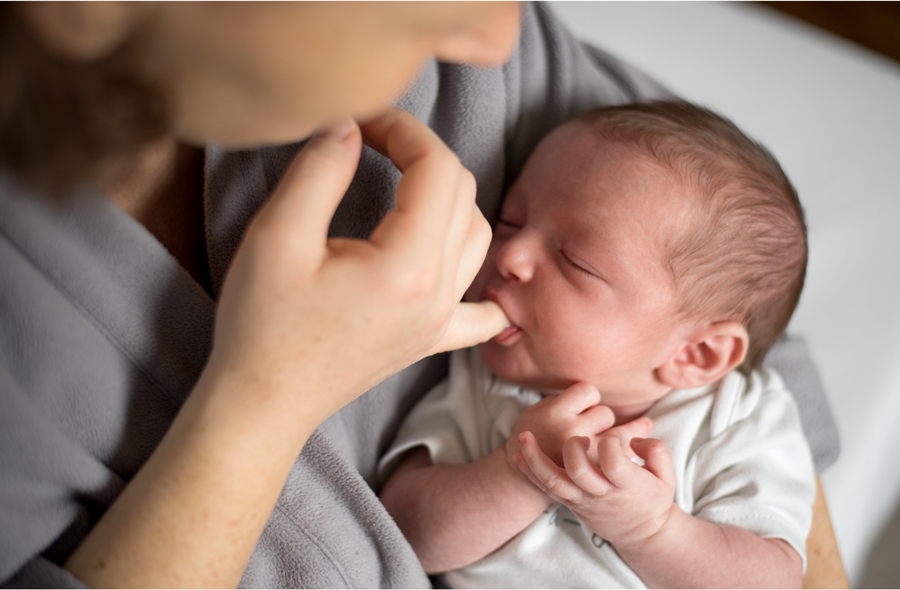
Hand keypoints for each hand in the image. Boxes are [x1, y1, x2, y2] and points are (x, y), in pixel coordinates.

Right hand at [209, 108, 507, 424]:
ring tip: (403, 184)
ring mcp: (443, 320)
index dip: (403, 128)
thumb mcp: (276, 237)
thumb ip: (318, 171)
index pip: (437, 167)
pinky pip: (483, 306)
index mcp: (409, 265)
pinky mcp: (433, 339)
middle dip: (421, 153)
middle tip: (371, 141)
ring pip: (477, 233)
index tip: (363, 119)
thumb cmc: (264, 326)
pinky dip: (480, 275)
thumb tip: (349, 125)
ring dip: (448, 196)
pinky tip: (465, 267)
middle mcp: (441, 292)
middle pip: (462, 192)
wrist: (265, 401)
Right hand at [505, 382, 615, 467]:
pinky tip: (637, 438)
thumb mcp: (537, 409)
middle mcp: (572, 435)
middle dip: (597, 417)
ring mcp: (586, 457)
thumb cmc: (534, 437)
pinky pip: (622, 455)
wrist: (523, 478)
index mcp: (555, 415)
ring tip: (598, 436)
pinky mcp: (596, 473)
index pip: (589, 391)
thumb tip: (600, 393)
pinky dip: (626, 447)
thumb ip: (565, 400)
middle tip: (583, 425)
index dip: (587, 396)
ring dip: (610, 434)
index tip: (580, 404)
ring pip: (618, 436)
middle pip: (605, 413)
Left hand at [514, 425, 674, 547]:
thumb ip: (656, 451)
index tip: (611, 435)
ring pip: (553, 481)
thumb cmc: (652, 498)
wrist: (641, 533)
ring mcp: (582, 499)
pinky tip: (517, 455)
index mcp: (627, 484)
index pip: (613, 461)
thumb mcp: (667, 476)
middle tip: (578, 437)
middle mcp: (602, 493)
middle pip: (578, 470)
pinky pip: (545, 489)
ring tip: (523, 437)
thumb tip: (635, 438)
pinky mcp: (570, 502)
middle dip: (573, 448)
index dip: (611, 441)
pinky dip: (529, 471)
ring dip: (535, 458)